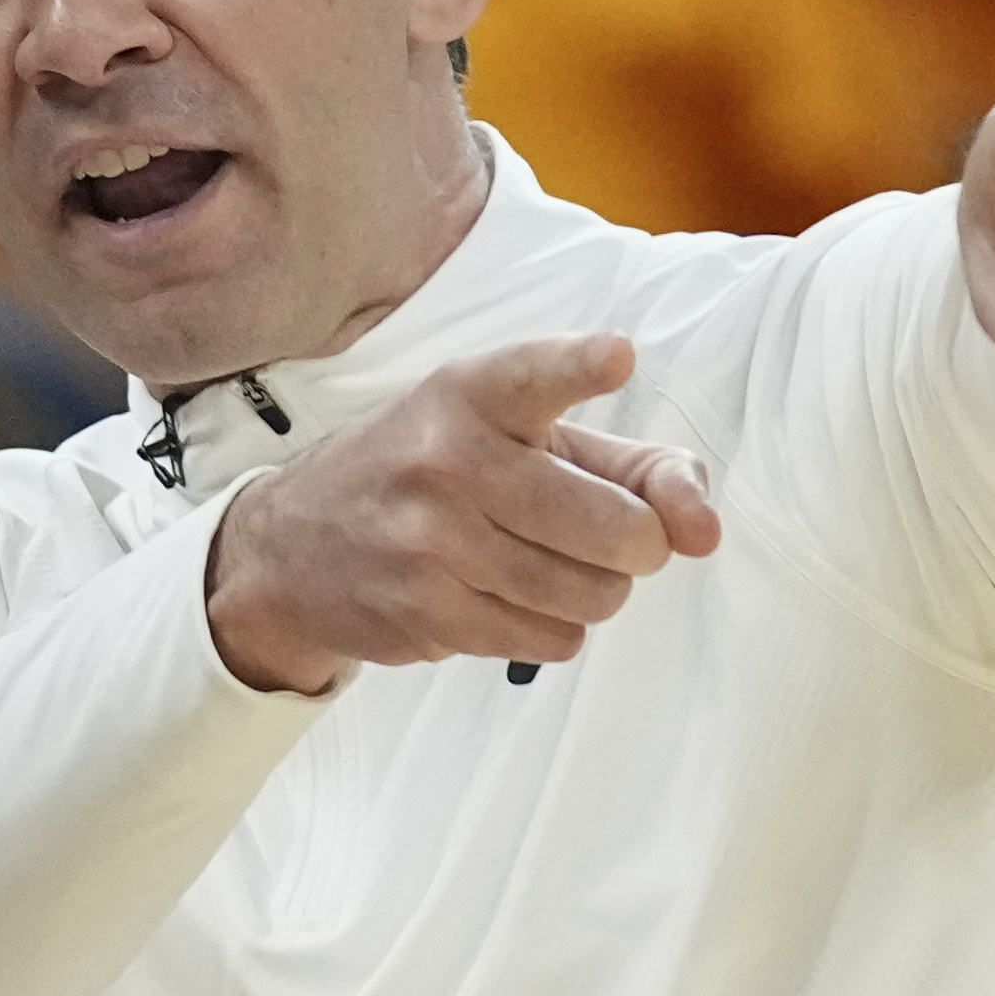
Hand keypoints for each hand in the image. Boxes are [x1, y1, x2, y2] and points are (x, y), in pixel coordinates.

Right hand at [200, 331, 723, 694]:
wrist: (291, 549)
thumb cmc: (427, 476)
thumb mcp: (512, 435)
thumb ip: (627, 463)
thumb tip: (703, 527)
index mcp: (471, 394)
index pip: (535, 376)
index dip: (582, 366)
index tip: (615, 356)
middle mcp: (450, 461)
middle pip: (617, 528)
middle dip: (639, 544)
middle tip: (613, 536)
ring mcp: (434, 544)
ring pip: (594, 594)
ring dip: (596, 589)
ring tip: (552, 565)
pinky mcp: (429, 614)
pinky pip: (554, 638)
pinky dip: (555, 626)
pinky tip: (510, 597)